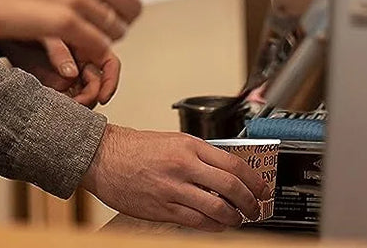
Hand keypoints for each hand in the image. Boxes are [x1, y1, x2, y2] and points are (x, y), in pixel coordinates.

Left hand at [2, 38, 122, 106]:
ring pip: (83, 93)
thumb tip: (71, 73)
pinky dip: (65, 103)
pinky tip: (56, 103)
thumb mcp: (40, 32)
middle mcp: (78, 57)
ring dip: (79, 102)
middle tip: (78, 103)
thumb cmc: (20, 20)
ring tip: (66, 103)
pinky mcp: (52, 83)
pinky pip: (65, 97)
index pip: (109, 62)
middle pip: (98, 82)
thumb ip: (58, 50)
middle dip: (91, 95)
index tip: (102, 97)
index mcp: (83, 40)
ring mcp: (66, 71)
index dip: (110, 80)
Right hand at [81, 125, 271, 230]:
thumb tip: (224, 170)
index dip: (254, 179)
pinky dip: (213, 226)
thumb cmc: (134, 147)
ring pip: (217, 209)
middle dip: (250, 201)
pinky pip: (197, 221)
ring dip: (234, 217)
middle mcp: (184, 166)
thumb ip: (199, 155)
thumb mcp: (172, 140)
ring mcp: (174, 189)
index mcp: (189, 146)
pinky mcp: (164, 208)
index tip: (262, 187)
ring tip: (239, 219)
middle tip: (257, 207)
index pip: (233, 163)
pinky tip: (218, 225)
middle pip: (231, 187)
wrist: (103, 157)